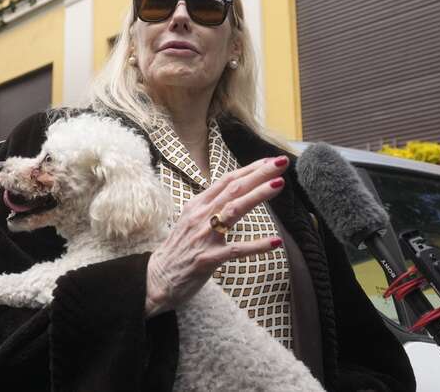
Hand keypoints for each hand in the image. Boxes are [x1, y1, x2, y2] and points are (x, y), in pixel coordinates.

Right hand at [145, 156, 288, 316]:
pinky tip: (275, 242)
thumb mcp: (191, 219)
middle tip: (282, 162)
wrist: (157, 278)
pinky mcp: (208, 259)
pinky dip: (256, 246)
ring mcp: (204, 236)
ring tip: (279, 184)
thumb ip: (211, 206)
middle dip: (259, 173)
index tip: (270, 161)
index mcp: (198, 205)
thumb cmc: (179, 248)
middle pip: (234, 188)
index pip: (227, 180)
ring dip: (258, 195)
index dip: (250, 169)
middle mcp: (200, 216)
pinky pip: (236, 250)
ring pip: (234, 210)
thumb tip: (234, 192)